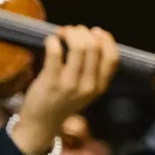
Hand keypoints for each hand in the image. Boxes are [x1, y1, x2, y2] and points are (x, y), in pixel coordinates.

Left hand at [10, 26, 117, 154]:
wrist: (41, 124)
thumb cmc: (64, 101)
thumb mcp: (87, 90)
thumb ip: (94, 69)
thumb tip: (91, 35)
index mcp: (100, 86)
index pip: (112, 58)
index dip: (106, 39)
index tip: (95, 31)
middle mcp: (88, 86)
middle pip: (94, 47)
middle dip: (83, 32)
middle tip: (72, 30)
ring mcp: (70, 85)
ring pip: (78, 47)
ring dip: (70, 33)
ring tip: (62, 32)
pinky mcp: (51, 82)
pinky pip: (55, 52)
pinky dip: (53, 41)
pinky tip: (50, 40)